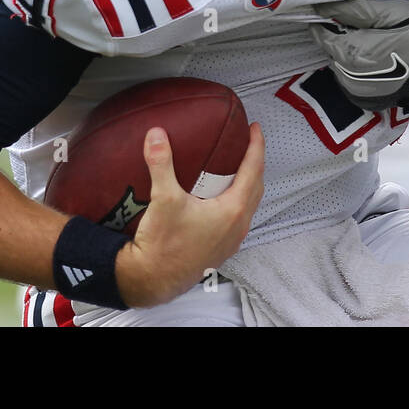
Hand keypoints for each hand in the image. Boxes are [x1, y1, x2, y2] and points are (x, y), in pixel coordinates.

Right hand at [117, 123, 263, 307]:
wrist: (152, 280)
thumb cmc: (162, 244)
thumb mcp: (163, 198)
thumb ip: (161, 163)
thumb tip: (156, 134)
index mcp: (233, 210)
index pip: (254, 169)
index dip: (257, 146)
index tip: (255, 128)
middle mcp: (238, 225)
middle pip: (257, 186)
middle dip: (255, 162)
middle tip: (248, 144)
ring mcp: (232, 240)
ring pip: (250, 204)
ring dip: (248, 183)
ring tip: (237, 167)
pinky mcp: (221, 249)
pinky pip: (239, 218)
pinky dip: (238, 201)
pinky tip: (221, 198)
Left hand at [310, 0, 408, 110]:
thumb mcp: (388, 12)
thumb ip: (352, 8)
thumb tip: (320, 6)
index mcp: (349, 53)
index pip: (320, 32)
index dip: (328, 18)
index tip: (346, 10)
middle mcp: (346, 77)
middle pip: (331, 48)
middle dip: (342, 34)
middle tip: (368, 24)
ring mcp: (356, 91)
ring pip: (340, 63)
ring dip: (350, 50)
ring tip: (376, 40)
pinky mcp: (367, 99)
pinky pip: (352, 77)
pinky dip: (358, 67)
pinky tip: (379, 58)